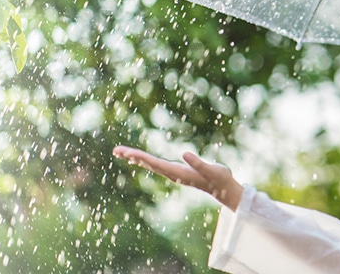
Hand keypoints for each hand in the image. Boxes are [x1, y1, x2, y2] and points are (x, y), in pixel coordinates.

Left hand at [112, 146, 243, 210]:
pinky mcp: (176, 171)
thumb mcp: (211, 169)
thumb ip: (198, 163)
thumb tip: (184, 154)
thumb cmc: (219, 178)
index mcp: (179, 173)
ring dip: (135, 158)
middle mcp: (173, 174)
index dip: (141, 157)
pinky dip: (144, 160)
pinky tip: (138, 158)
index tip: (127, 153)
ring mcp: (173, 173)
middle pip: (148, 164)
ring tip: (120, 153)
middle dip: (132, 157)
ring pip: (150, 165)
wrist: (223, 189)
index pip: (156, 163)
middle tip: (116, 151)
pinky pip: (155, 165)